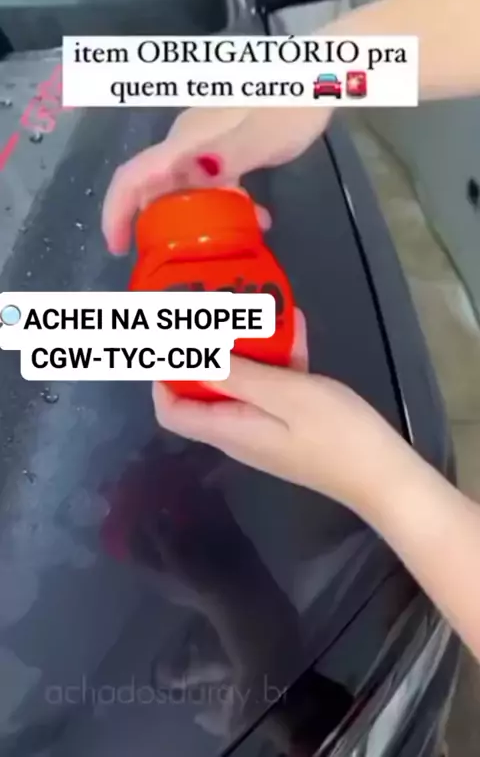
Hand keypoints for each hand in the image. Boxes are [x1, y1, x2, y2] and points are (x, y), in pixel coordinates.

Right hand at [102, 106, 331, 253]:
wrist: (317, 73)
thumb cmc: (290, 104)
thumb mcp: (261, 137)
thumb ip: (226, 157)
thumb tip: (190, 181)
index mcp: (188, 139)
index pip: (134, 174)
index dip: (118, 211)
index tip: (119, 247)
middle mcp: (188, 138)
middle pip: (155, 184)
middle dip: (159, 222)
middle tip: (179, 256)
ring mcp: (207, 139)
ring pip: (186, 185)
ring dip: (199, 216)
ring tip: (230, 241)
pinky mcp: (228, 140)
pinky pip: (212, 178)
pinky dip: (223, 201)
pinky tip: (254, 215)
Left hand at [152, 311, 409, 517]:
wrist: (385, 476)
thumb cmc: (335, 433)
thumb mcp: (286, 394)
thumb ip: (238, 375)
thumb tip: (189, 357)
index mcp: (228, 428)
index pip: (172, 411)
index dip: (164, 377)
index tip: (171, 338)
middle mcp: (239, 431)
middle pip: (205, 393)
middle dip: (206, 352)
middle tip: (213, 311)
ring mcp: (266, 430)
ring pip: (242, 385)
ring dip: (247, 349)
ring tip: (254, 307)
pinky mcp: (292, 426)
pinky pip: (274, 388)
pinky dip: (280, 359)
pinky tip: (294, 324)